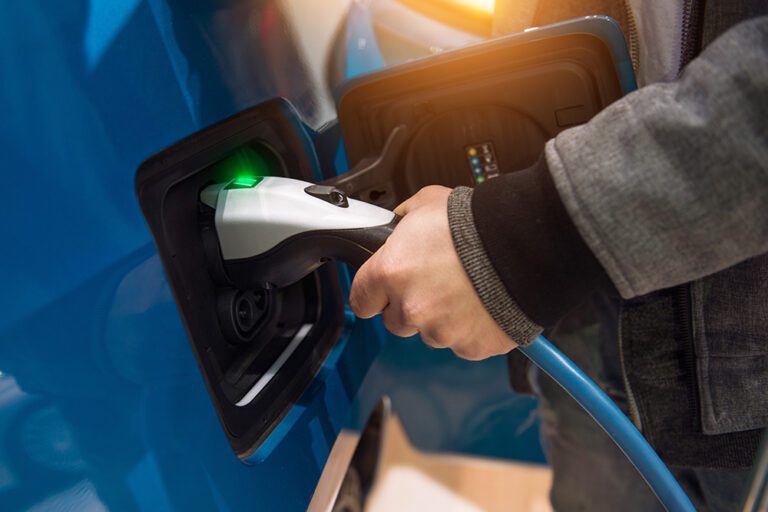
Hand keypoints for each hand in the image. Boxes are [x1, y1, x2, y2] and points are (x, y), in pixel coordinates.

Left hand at [349, 186, 517, 359]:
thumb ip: (402, 220)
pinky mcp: (471, 346)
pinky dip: (470, 328)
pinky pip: (462, 343)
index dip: (372, 294)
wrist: (527, 243)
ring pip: (430, 333)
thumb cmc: (478, 221)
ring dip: (440, 317)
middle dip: (409, 305)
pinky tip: (482, 303)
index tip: (380, 292)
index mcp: (391, 272)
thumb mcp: (428, 202)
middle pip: (395, 321)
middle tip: (434, 283)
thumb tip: (396, 224)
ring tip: (465, 289)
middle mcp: (412, 307)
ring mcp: (442, 331)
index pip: (361, 299)